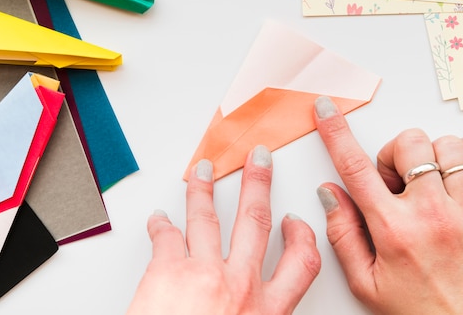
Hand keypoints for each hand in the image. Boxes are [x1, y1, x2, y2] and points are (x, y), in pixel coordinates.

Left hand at [126, 145, 320, 314]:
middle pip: (255, 221)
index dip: (302, 238)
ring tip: (202, 172)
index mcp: (264, 312)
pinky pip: (166, 235)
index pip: (300, 265)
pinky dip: (161, 223)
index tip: (295, 223)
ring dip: (203, 189)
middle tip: (258, 162)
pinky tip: (159, 218)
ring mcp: (203, 273)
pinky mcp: (167, 271)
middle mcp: (238, 286)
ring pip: (207, 218)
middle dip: (258, 184)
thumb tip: (255, 313)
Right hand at [313, 96, 462, 314]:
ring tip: (426, 182)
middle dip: (393, 155)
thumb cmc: (416, 313)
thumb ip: (342, 233)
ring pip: (448, 147)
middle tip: (394, 182)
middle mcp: (431, 214)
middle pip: (409, 144)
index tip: (326, 109)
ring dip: (430, 155)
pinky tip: (461, 162)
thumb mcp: (364, 282)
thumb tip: (329, 192)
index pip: (355, 167)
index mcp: (393, 229)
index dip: (335, 132)